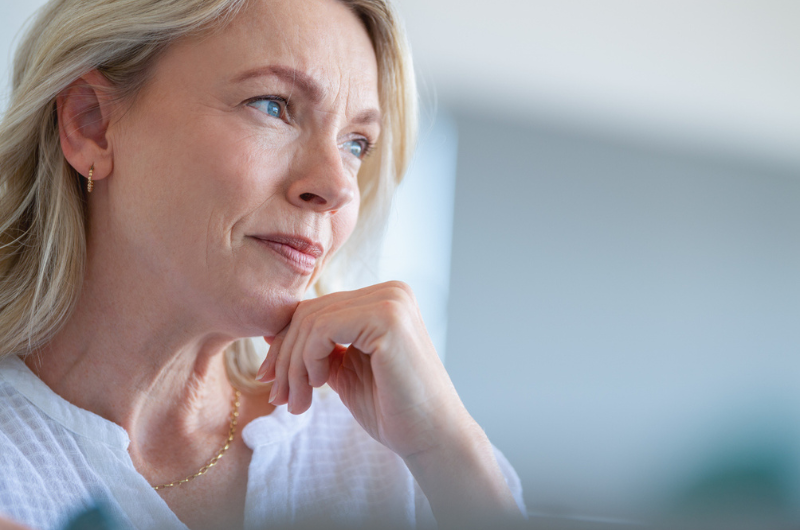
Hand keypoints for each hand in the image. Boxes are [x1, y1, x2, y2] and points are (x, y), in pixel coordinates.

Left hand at [256, 281, 465, 458]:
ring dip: (293, 367)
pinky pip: (323, 329)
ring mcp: (391, 301)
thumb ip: (318, 348)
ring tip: (296, 402)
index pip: (317, 309)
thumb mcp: (345, 370)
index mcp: (384, 298)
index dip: (286, 343)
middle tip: (278, 397)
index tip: (271, 380)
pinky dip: (309, 360)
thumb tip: (272, 335)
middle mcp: (391, 291)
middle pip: (311, 312)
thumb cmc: (392, 409)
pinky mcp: (388, 318)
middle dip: (285, 358)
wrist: (431, 438)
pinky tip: (319, 386)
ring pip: (312, 321)